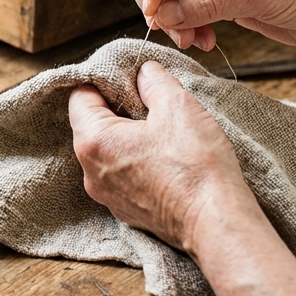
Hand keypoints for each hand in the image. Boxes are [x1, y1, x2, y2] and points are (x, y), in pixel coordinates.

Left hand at [68, 61, 258, 251]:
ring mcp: (107, 196)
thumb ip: (154, 81)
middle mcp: (91, 172)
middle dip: (118, 109)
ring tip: (162, 131)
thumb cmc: (195, 166)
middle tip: (150, 102)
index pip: (80, 97)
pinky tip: (165, 159)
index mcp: (94, 141)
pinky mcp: (126, 211)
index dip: (104, 81)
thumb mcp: (177, 106)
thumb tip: (144, 72)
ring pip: (108, 152)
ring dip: (128, 137)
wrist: (215, 223)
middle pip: (92, 125)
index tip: (129, 78)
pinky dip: (136, 163)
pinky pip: (122, 176)